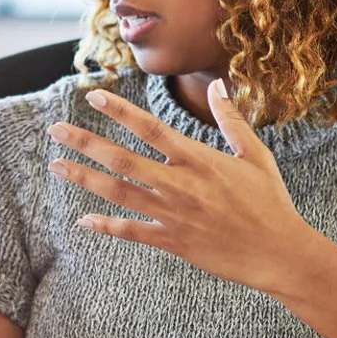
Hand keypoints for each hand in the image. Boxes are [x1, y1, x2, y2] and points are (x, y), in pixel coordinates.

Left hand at [46, 79, 318, 294]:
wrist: (280, 253)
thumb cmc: (270, 202)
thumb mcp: (255, 155)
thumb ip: (231, 120)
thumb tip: (218, 84)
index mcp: (198, 160)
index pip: (150, 128)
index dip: (119, 112)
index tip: (92, 97)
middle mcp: (180, 185)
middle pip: (122, 159)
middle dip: (85, 143)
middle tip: (56, 130)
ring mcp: (173, 215)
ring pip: (118, 193)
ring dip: (84, 178)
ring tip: (56, 166)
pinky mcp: (173, 241)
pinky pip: (132, 232)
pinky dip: (106, 226)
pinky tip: (83, 220)